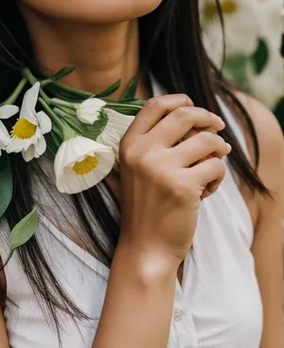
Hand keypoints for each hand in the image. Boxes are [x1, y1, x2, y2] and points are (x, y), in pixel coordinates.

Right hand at [118, 94, 229, 263]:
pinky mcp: (183, 186)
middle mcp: (142, 152)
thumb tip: (194, 115)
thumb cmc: (147, 205)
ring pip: (207, 141)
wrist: (146, 247)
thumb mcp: (138, 166)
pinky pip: (215, 166)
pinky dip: (217, 177)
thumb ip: (156, 140)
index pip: (155, 105)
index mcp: (129, 144)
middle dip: (208, 118)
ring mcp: (161, 168)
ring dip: (218, 151)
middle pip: (185, 115)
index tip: (193, 105)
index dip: (179, 100)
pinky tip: (206, 191)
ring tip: (211, 167)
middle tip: (218, 128)